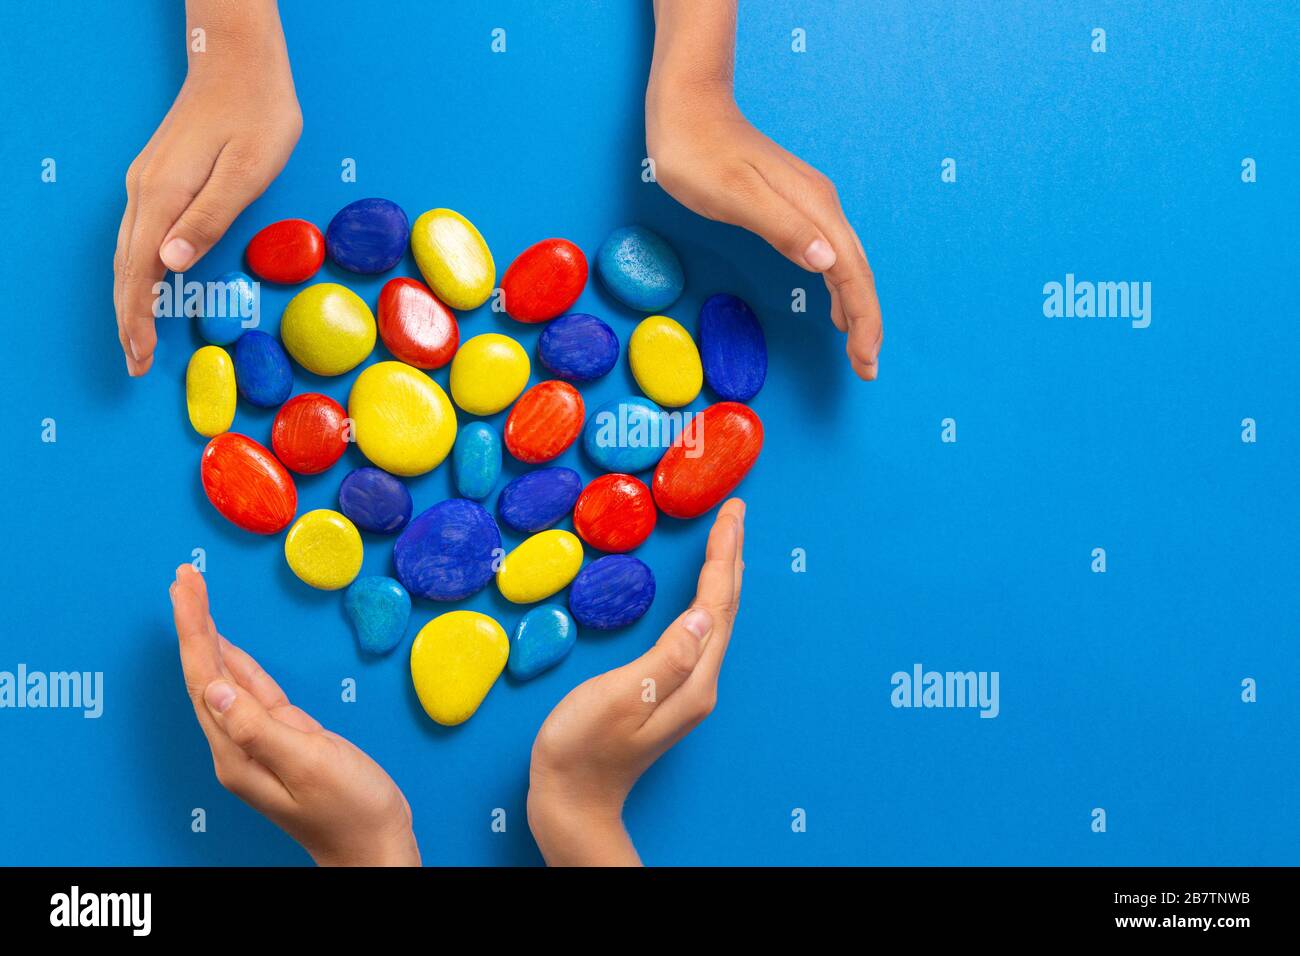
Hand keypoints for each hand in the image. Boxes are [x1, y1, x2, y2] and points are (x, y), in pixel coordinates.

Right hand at [114, 1, 300, 374]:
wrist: (239, 62)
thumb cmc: (256, 115)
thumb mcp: (245, 172)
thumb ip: (208, 219)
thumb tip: (169, 264)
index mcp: (164, 196)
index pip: (139, 271)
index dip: (136, 318)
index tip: (138, 356)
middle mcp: (146, 193)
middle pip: (126, 268)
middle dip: (128, 319)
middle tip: (134, 364)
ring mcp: (148, 184)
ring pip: (129, 253)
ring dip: (131, 298)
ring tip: (138, 338)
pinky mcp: (159, 178)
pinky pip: (139, 236)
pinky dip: (138, 270)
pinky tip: (149, 287)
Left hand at [170, 565, 419, 865]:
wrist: (374, 844)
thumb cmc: (351, 811)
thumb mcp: (310, 765)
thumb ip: (260, 728)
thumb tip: (216, 690)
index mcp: (237, 753)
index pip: (205, 679)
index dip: (194, 630)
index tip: (187, 588)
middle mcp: (238, 746)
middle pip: (206, 673)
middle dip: (193, 623)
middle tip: (184, 577)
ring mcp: (259, 741)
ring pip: (225, 678)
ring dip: (210, 636)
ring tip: (195, 597)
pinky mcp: (284, 737)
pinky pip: (251, 690)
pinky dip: (237, 661)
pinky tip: (226, 644)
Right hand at [526, 499, 745, 864]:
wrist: (572, 800)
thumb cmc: (583, 749)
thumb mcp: (622, 698)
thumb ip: (666, 657)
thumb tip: (705, 615)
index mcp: (692, 679)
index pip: (716, 604)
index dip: (723, 556)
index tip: (731, 513)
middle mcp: (699, 681)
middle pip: (724, 608)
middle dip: (731, 557)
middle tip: (735, 512)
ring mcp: (687, 688)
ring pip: (715, 620)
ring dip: (722, 576)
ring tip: (727, 540)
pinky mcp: (670, 690)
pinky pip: (699, 631)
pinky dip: (705, 599)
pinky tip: (701, 593)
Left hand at [647, 89, 881, 379]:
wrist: (688, 107)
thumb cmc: (699, 154)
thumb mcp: (734, 196)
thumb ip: (781, 228)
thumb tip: (825, 262)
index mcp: (814, 209)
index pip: (852, 274)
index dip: (864, 320)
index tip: (866, 361)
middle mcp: (821, 207)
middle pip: (858, 272)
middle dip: (867, 323)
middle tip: (867, 368)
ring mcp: (810, 205)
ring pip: (846, 265)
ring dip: (856, 308)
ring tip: (857, 348)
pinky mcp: (794, 205)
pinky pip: (829, 255)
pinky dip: (838, 287)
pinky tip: (833, 306)